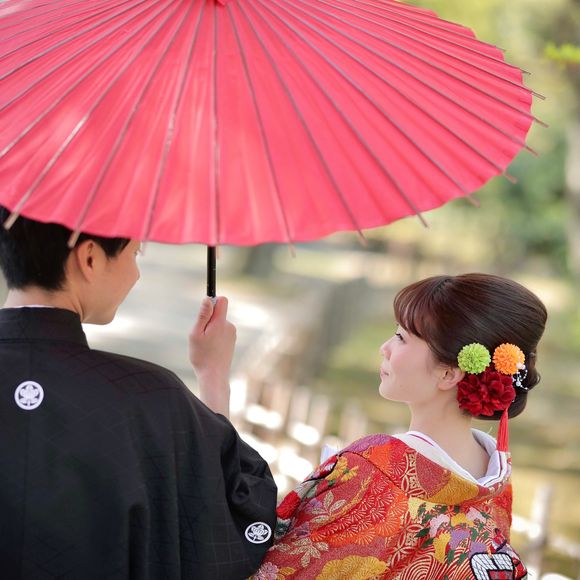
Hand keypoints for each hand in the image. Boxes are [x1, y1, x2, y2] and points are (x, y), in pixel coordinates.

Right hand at [189, 296, 235, 415]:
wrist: (214, 376)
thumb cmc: (202, 356)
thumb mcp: (196, 334)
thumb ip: (203, 316)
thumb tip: (208, 299)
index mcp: (220, 323)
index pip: (223, 300)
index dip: (213, 301)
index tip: (205, 310)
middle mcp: (229, 326)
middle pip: (220, 312)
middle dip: (209, 319)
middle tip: (201, 335)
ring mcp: (232, 334)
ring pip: (219, 323)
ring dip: (211, 329)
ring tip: (206, 344)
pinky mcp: (232, 341)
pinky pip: (222, 332)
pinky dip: (215, 336)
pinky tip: (211, 349)